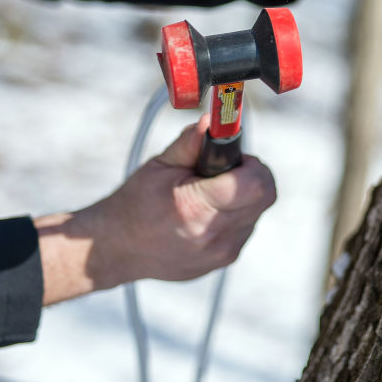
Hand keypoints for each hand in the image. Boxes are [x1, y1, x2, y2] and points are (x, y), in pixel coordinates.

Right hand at [35, 116, 275, 304]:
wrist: (117, 250)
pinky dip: (236, 214)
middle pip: (264, 196)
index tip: (236, 157)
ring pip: (257, 211)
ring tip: (210, 193)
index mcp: (196, 208)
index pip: (255, 184)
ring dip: (243, 196)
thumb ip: (190, 143)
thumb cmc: (135, 205)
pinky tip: (209, 211)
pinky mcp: (225, 260)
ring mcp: (221, 252)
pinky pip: (246, 227)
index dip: (252, 164)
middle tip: (224, 171)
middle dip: (252, 175)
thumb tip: (213, 122)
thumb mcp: (159, 165)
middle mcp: (214, 235)